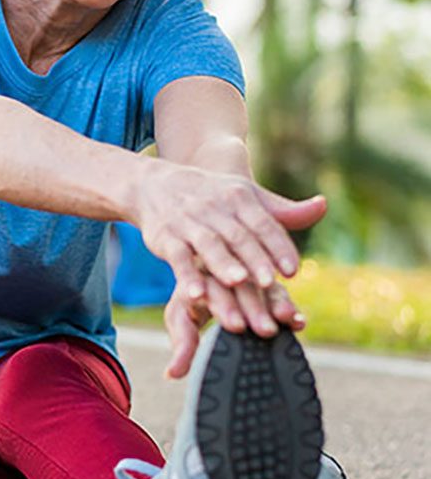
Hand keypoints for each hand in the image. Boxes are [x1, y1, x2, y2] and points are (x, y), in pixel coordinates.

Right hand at [134, 160, 325, 304]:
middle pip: (238, 236)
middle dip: (254, 259)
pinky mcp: (166, 238)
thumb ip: (282, 211)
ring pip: (209, 245)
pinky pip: (178, 258)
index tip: (293, 270)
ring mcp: (188, 223)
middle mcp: (214, 209)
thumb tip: (322, 207)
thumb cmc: (211, 196)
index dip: (278, 246)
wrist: (156, 184)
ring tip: (238, 282)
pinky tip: (196, 295)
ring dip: (223, 264)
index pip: (263, 223)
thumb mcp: (245, 196)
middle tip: (270, 283)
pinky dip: (187, 276)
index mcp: (239, 198)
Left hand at [163, 274, 306, 378]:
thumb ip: (182, 345)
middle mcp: (221, 270)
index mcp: (195, 277)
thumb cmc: (190, 302)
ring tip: (285, 320)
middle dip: (252, 308)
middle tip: (264, 330)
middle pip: (238, 287)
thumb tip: (171, 374)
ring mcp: (244, 272)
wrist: (205, 273)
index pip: (209, 290)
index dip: (222, 307)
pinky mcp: (264, 277)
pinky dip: (288, 305)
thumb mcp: (181, 319)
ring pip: (261, 286)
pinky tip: (297, 321)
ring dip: (274, 304)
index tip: (235, 325)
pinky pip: (278, 289)